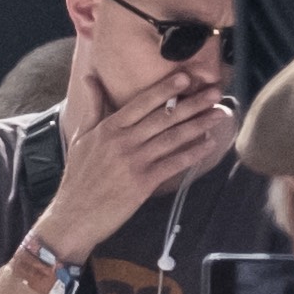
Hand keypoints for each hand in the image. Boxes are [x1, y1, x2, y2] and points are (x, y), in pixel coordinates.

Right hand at [45, 53, 234, 242]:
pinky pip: (173, 164)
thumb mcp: (81, 137)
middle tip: (215, 92)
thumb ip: (93, 107)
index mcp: (108, 129)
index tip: (184, 77)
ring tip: (219, 114)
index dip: (164, 89)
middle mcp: (122, 142)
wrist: (74, 215)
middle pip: (163, 118)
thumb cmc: (78, 177)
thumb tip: (89, 78)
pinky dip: (193, 153)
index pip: (140, 103)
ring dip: (199, 125)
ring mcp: (134, 162)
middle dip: (192, 104)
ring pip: (172, 139)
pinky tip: (208, 144)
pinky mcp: (143, 183)